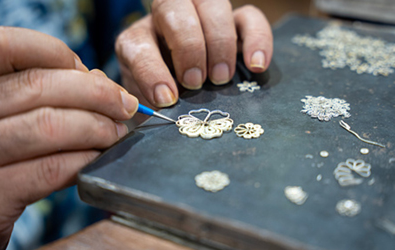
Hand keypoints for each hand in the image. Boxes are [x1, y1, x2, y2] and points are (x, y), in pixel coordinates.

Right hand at [0, 27, 137, 248]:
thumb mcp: (0, 116)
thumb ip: (39, 93)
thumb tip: (99, 80)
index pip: (6, 45)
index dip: (56, 53)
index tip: (86, 71)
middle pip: (39, 84)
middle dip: (97, 93)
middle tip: (123, 105)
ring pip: (51, 125)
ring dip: (97, 127)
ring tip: (114, 134)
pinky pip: (54, 168)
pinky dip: (86, 160)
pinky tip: (97, 159)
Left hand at [116, 1, 272, 107]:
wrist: (178, 96)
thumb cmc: (162, 102)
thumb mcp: (149, 105)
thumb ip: (151, 105)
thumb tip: (167, 110)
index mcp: (137, 41)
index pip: (138, 44)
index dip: (152, 70)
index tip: (167, 98)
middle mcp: (165, 19)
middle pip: (173, 6)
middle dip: (187, 46)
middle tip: (196, 82)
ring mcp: (201, 17)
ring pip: (211, 3)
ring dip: (219, 41)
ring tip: (222, 78)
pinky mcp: (233, 23)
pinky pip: (249, 16)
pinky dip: (256, 38)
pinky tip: (257, 65)